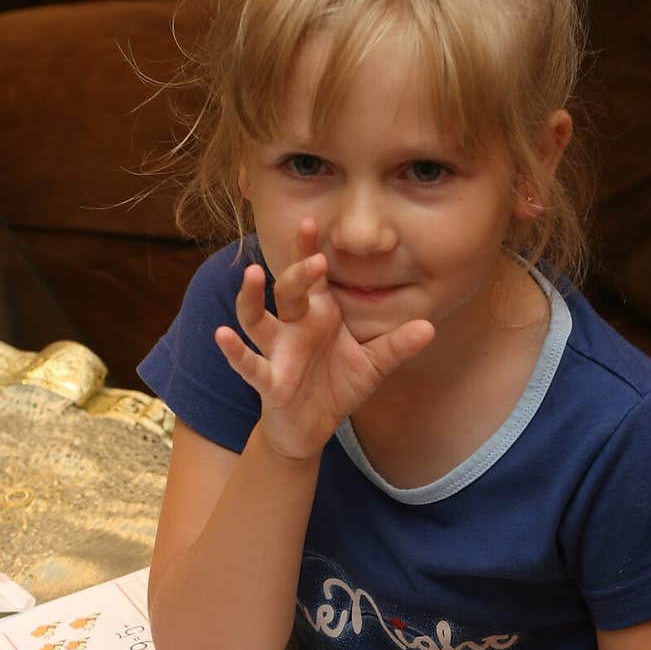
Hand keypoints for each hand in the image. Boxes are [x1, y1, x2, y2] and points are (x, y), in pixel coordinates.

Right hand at [215, 217, 434, 460]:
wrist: (311, 429)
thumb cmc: (336, 388)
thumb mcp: (372, 366)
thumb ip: (397, 346)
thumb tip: (429, 326)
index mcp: (318, 315)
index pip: (311, 276)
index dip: (307, 249)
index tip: (311, 220)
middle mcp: (293, 327)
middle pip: (288, 290)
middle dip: (298, 271)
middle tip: (315, 256)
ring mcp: (277, 352)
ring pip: (256, 318)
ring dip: (251, 297)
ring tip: (250, 274)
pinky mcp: (269, 382)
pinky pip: (248, 365)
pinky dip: (234, 351)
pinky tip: (221, 335)